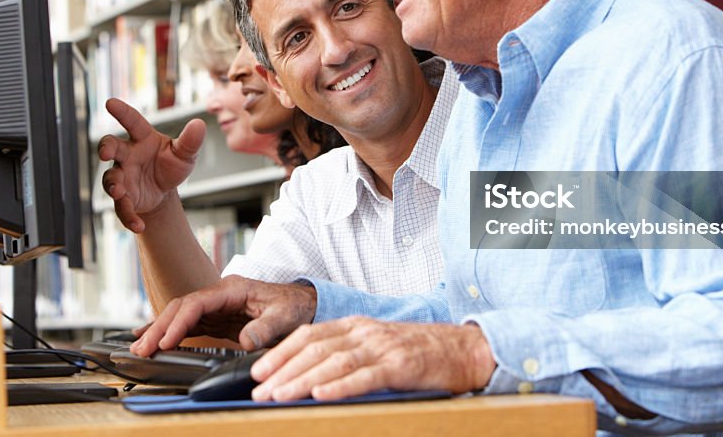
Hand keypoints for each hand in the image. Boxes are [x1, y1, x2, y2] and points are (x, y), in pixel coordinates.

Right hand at [97, 98, 205, 232]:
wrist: (165, 190)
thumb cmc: (171, 164)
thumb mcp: (185, 154)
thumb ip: (191, 141)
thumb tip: (200, 124)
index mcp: (143, 138)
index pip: (132, 122)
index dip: (122, 112)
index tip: (110, 102)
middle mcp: (127, 155)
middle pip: (110, 147)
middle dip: (105, 148)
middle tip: (104, 153)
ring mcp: (123, 176)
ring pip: (111, 178)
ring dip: (114, 185)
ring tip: (120, 193)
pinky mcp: (124, 198)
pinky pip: (121, 207)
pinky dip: (128, 217)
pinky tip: (139, 225)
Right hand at [129, 275, 317, 355]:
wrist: (302, 305)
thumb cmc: (294, 307)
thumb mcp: (285, 317)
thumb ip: (265, 328)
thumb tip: (246, 342)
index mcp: (233, 289)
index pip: (198, 303)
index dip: (180, 322)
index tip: (167, 341)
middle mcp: (220, 295)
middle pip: (182, 307)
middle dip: (160, 327)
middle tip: (142, 349)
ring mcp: (216, 306)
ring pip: (180, 315)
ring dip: (159, 331)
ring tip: (139, 348)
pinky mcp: (217, 318)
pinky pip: (187, 324)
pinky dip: (169, 331)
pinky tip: (152, 339)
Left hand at [248, 317, 495, 401]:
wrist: (465, 349)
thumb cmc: (419, 352)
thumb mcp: (376, 346)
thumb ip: (347, 355)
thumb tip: (308, 376)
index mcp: (356, 325)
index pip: (308, 335)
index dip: (280, 352)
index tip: (257, 371)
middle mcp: (365, 332)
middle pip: (315, 349)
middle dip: (283, 370)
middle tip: (259, 391)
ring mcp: (383, 347)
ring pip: (334, 362)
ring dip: (302, 380)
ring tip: (279, 396)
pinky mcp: (402, 365)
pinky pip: (366, 376)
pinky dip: (341, 387)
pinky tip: (321, 397)